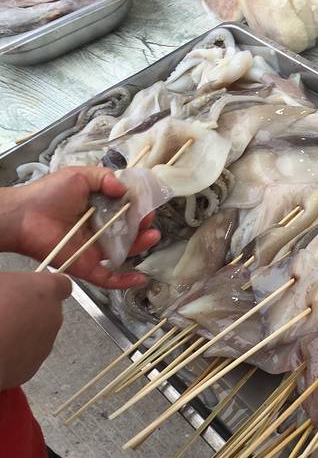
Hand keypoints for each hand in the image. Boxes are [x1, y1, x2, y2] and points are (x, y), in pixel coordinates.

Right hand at [0, 272, 71, 388]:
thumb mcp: (0, 281)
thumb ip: (12, 284)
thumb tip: (7, 286)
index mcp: (45, 291)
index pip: (61, 284)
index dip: (48, 287)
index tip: (37, 288)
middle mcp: (53, 317)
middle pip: (48, 311)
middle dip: (31, 312)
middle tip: (6, 311)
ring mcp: (45, 343)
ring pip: (38, 335)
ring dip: (23, 333)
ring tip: (0, 331)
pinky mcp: (33, 367)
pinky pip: (27, 356)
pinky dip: (15, 354)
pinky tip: (0, 347)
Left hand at [2, 167, 160, 288]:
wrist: (24, 216)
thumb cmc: (47, 194)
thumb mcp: (78, 176)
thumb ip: (104, 177)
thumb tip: (124, 189)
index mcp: (99, 209)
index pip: (126, 210)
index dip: (139, 208)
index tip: (147, 204)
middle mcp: (99, 230)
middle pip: (129, 232)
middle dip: (143, 227)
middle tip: (148, 220)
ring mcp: (95, 250)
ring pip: (124, 253)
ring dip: (141, 246)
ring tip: (152, 236)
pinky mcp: (87, 267)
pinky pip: (109, 278)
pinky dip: (126, 281)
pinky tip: (141, 278)